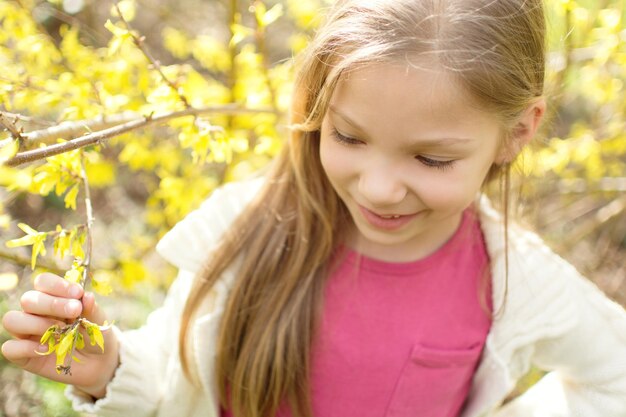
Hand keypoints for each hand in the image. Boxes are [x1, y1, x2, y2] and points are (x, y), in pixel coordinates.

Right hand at [1, 273, 119, 398]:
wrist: (98, 361)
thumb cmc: (94, 334)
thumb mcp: (98, 321)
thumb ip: (91, 309)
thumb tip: (86, 296)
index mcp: (52, 297)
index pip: (42, 281)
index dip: (57, 285)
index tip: (78, 293)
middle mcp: (35, 313)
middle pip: (28, 299)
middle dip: (52, 304)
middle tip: (75, 311)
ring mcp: (27, 333)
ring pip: (12, 320)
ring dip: (36, 323)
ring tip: (60, 330)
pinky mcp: (23, 355)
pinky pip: (10, 348)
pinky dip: (26, 348)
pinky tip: (47, 349)